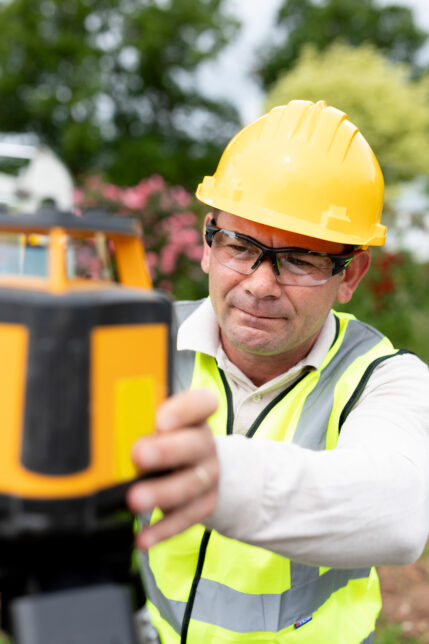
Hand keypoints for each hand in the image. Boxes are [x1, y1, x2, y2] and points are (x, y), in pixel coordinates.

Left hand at [126, 388, 218, 549]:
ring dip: (161, 493)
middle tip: (139, 455)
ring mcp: (208, 475)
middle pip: (193, 445)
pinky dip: (163, 528)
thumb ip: (136, 421)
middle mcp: (204, 444)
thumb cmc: (166, 440)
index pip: (201, 403)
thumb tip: (99, 428)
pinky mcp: (204, 504)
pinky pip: (186, 518)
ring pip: (190, 484)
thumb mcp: (155, 424)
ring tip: (135, 500)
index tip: (161, 419)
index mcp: (194, 416)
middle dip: (166, 451)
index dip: (184, 410)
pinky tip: (142, 537)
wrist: (199, 467)